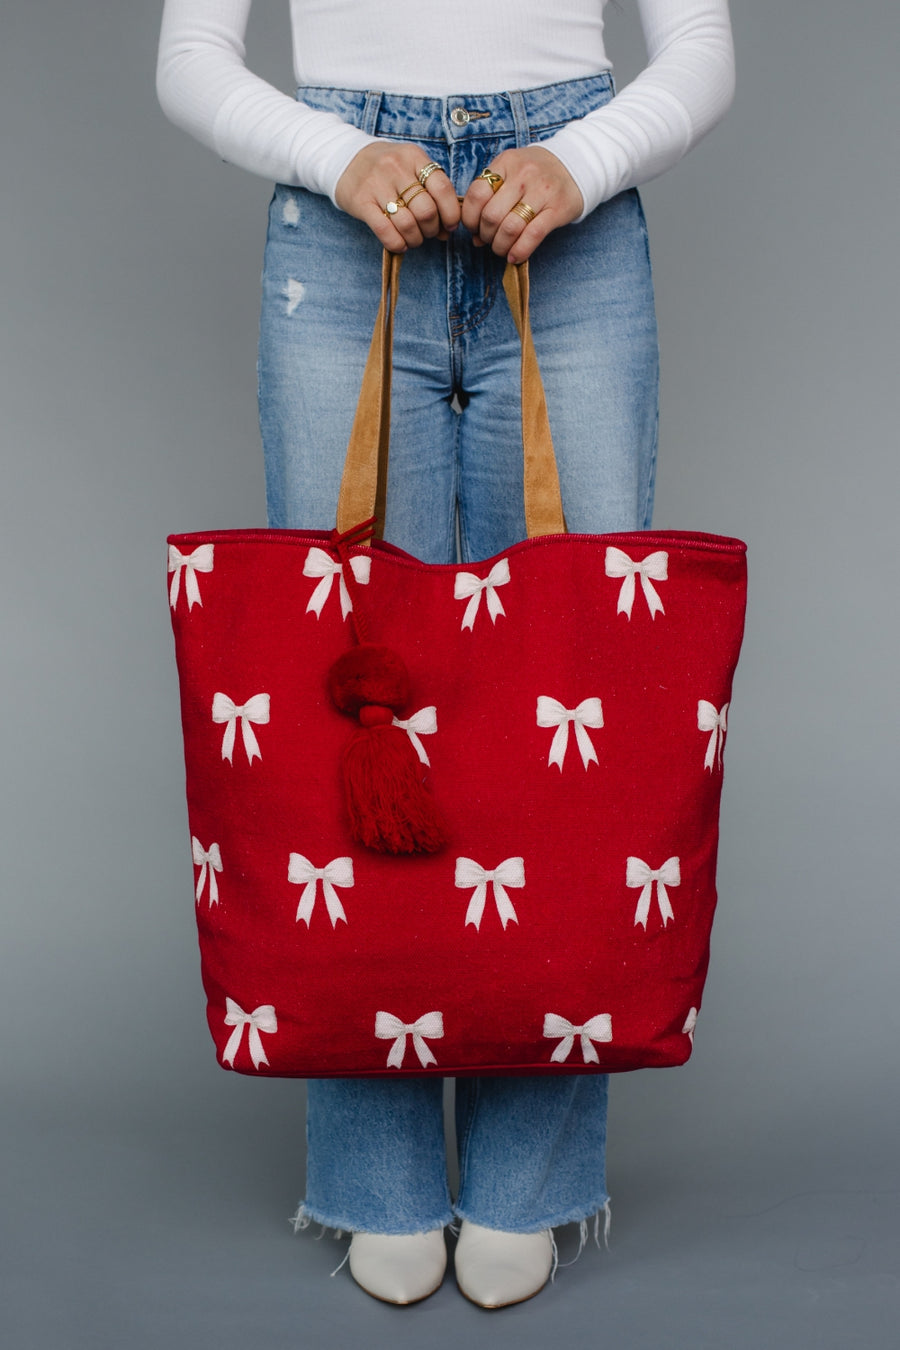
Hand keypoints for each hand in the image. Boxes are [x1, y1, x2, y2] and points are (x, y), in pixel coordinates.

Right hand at [335, 143, 459, 251]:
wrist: (345, 158)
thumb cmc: (387, 168)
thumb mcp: (411, 167)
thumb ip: (431, 193)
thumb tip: (446, 230)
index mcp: (414, 157)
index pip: (442, 188)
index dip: (451, 213)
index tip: (449, 225)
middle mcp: (396, 168)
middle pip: (426, 210)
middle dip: (432, 229)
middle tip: (427, 232)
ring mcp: (377, 184)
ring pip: (407, 224)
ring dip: (415, 239)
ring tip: (413, 238)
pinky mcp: (361, 202)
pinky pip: (385, 231)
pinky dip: (397, 243)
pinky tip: (400, 244)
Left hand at [460, 146, 583, 262]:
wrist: (575, 165)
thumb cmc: (535, 174)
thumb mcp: (510, 173)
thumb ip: (490, 199)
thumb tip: (474, 237)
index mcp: (506, 163)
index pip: (476, 194)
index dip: (470, 218)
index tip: (474, 228)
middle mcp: (523, 175)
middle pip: (491, 215)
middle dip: (486, 235)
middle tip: (490, 240)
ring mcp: (542, 191)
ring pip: (510, 228)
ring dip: (500, 246)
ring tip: (502, 249)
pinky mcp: (557, 209)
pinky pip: (532, 236)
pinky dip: (520, 251)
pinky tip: (515, 257)